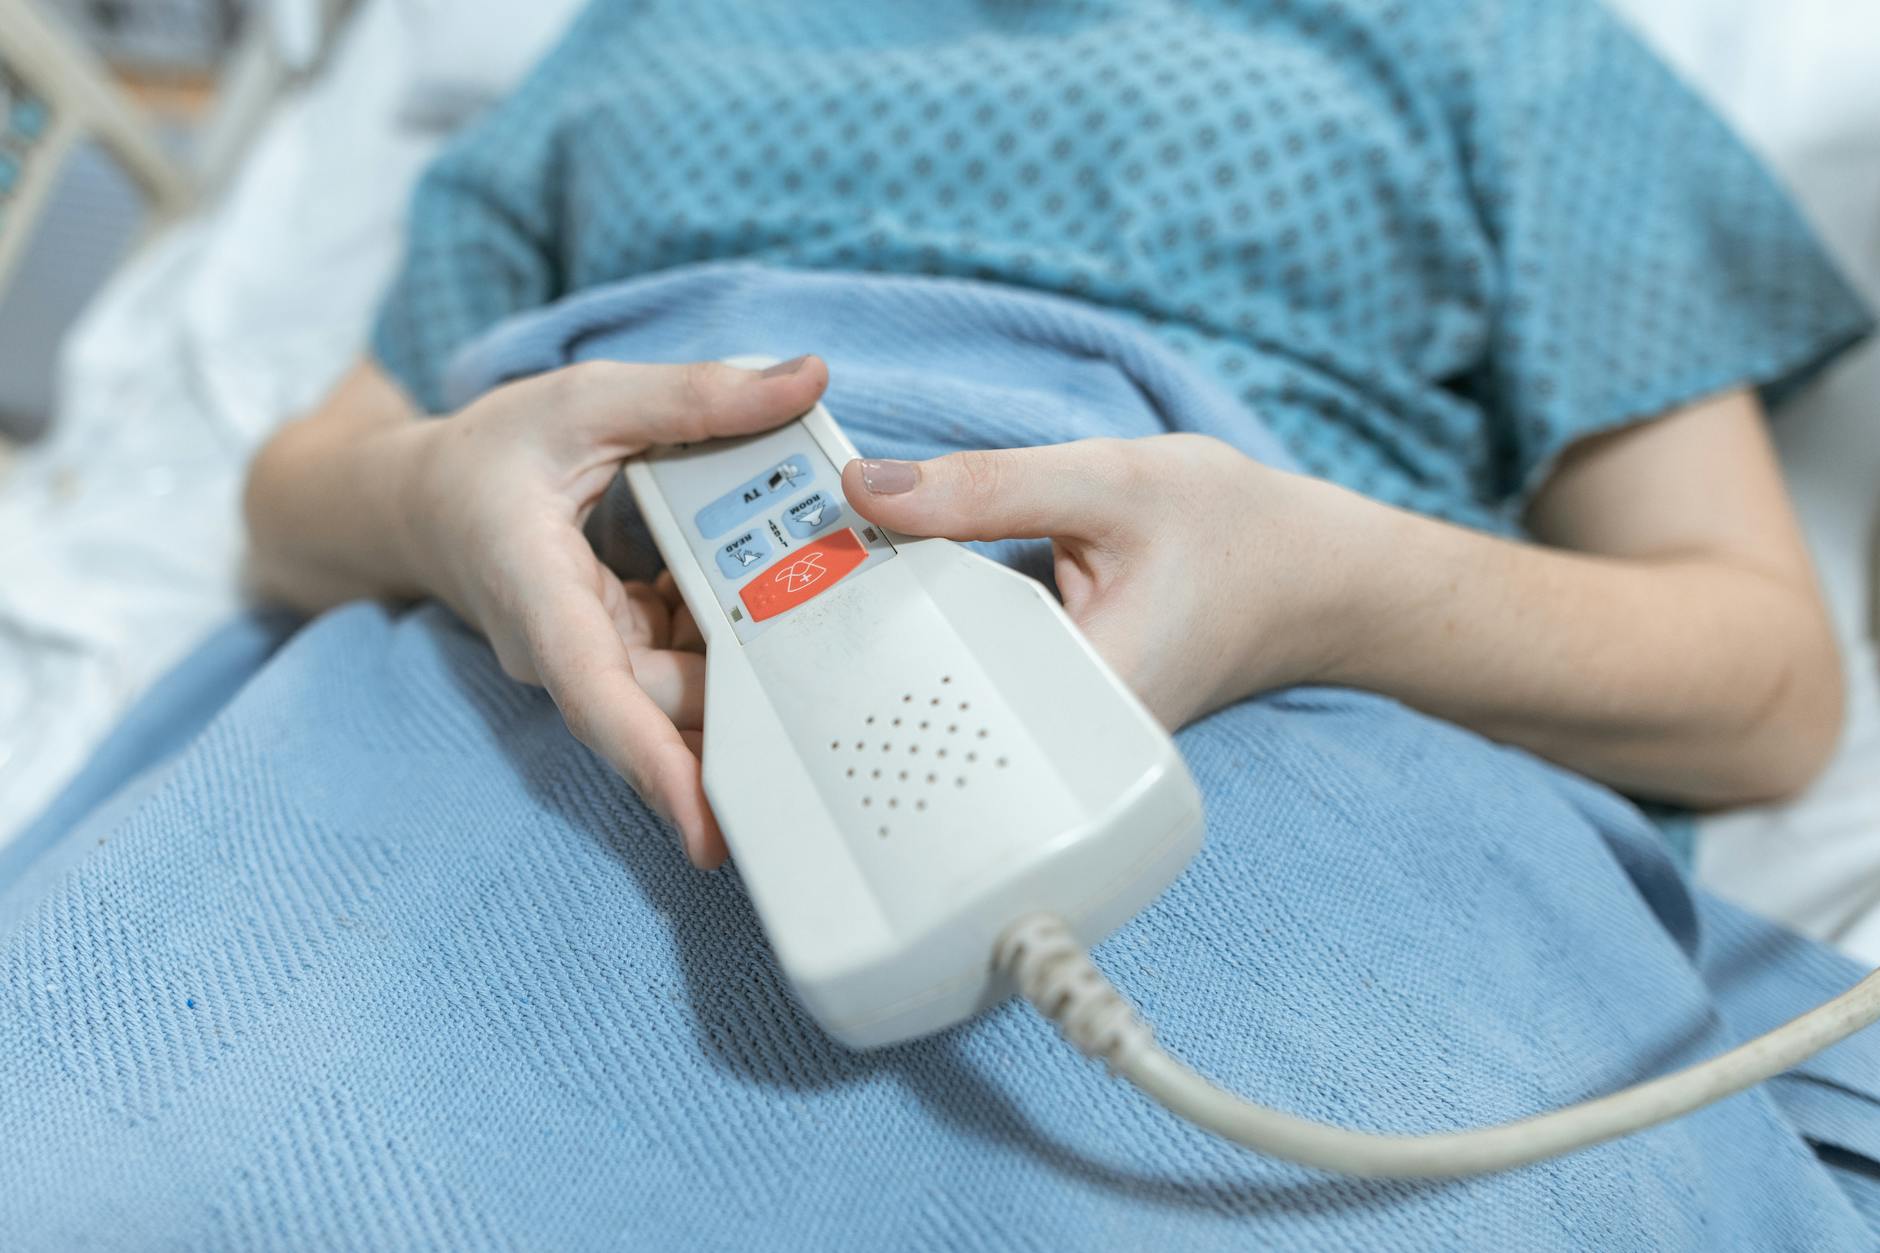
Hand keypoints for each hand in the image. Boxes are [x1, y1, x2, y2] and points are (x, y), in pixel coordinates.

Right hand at [398, 356, 828, 867]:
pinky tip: (779, 593)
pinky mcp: (623, 651)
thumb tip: (803, 378)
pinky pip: (690, 658)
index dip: (658, 766)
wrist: (421, 502)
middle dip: (750, 694)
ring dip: (752, 655)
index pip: (601, 698)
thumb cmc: (490, 454)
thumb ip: (693, 395)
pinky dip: (732, 627)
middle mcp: (568, 650)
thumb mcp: (587, 400)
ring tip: (830, 625)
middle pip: (670, 699)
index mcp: (542, 596)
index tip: (711, 830)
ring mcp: (598, 657)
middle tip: (843, 697)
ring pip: (688, 685)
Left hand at [841, 435, 1347, 729]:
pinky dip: (944, 614)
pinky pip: (974, 663)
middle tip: (826, 546)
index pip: (926, 673)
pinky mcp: (1053, 708)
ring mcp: (1055, 732)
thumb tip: (869, 488)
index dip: (857, 619)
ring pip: (945, 675)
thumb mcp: (1110, 484)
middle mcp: (1059, 742)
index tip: (810, 564)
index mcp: (1072, 706)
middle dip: (870, 614)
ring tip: (865, 554)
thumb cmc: (1233, 533)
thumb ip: (987, 487)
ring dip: (904, 611)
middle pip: (923, 684)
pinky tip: (921, 572)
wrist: (1313, 578)